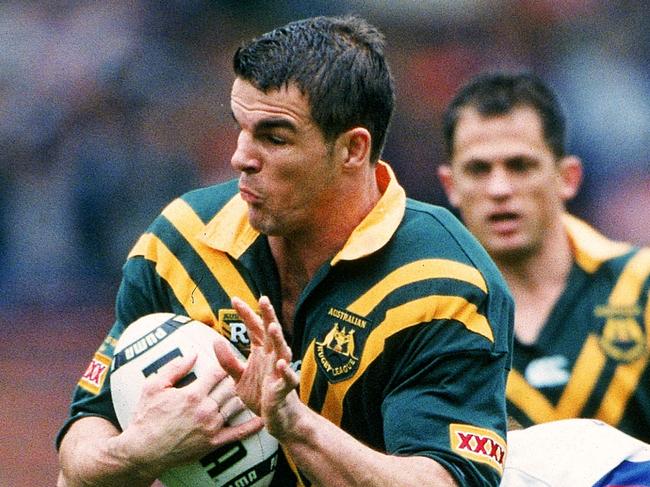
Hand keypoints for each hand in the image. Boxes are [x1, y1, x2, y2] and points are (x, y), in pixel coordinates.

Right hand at [116, 350, 263, 477]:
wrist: (142, 451)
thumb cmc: (145, 417)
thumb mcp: (154, 386)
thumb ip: (174, 368)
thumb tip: (193, 353)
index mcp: (192, 394)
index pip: (218, 372)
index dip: (225, 364)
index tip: (230, 360)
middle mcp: (205, 409)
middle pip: (230, 387)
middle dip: (236, 377)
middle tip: (245, 370)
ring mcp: (211, 427)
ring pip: (235, 405)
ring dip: (242, 396)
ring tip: (250, 387)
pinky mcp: (214, 443)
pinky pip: (238, 433)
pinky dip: (252, 426)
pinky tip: (262, 418)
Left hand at [215, 296, 300, 439]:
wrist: (278, 420)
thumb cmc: (261, 395)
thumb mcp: (239, 377)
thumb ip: (228, 361)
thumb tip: (216, 341)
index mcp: (262, 352)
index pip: (254, 328)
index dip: (245, 314)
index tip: (234, 299)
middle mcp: (273, 357)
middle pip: (271, 333)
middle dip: (268, 316)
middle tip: (263, 299)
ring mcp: (280, 372)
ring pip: (282, 351)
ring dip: (278, 339)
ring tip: (272, 327)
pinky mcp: (284, 389)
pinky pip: (287, 378)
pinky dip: (286, 371)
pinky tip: (281, 363)